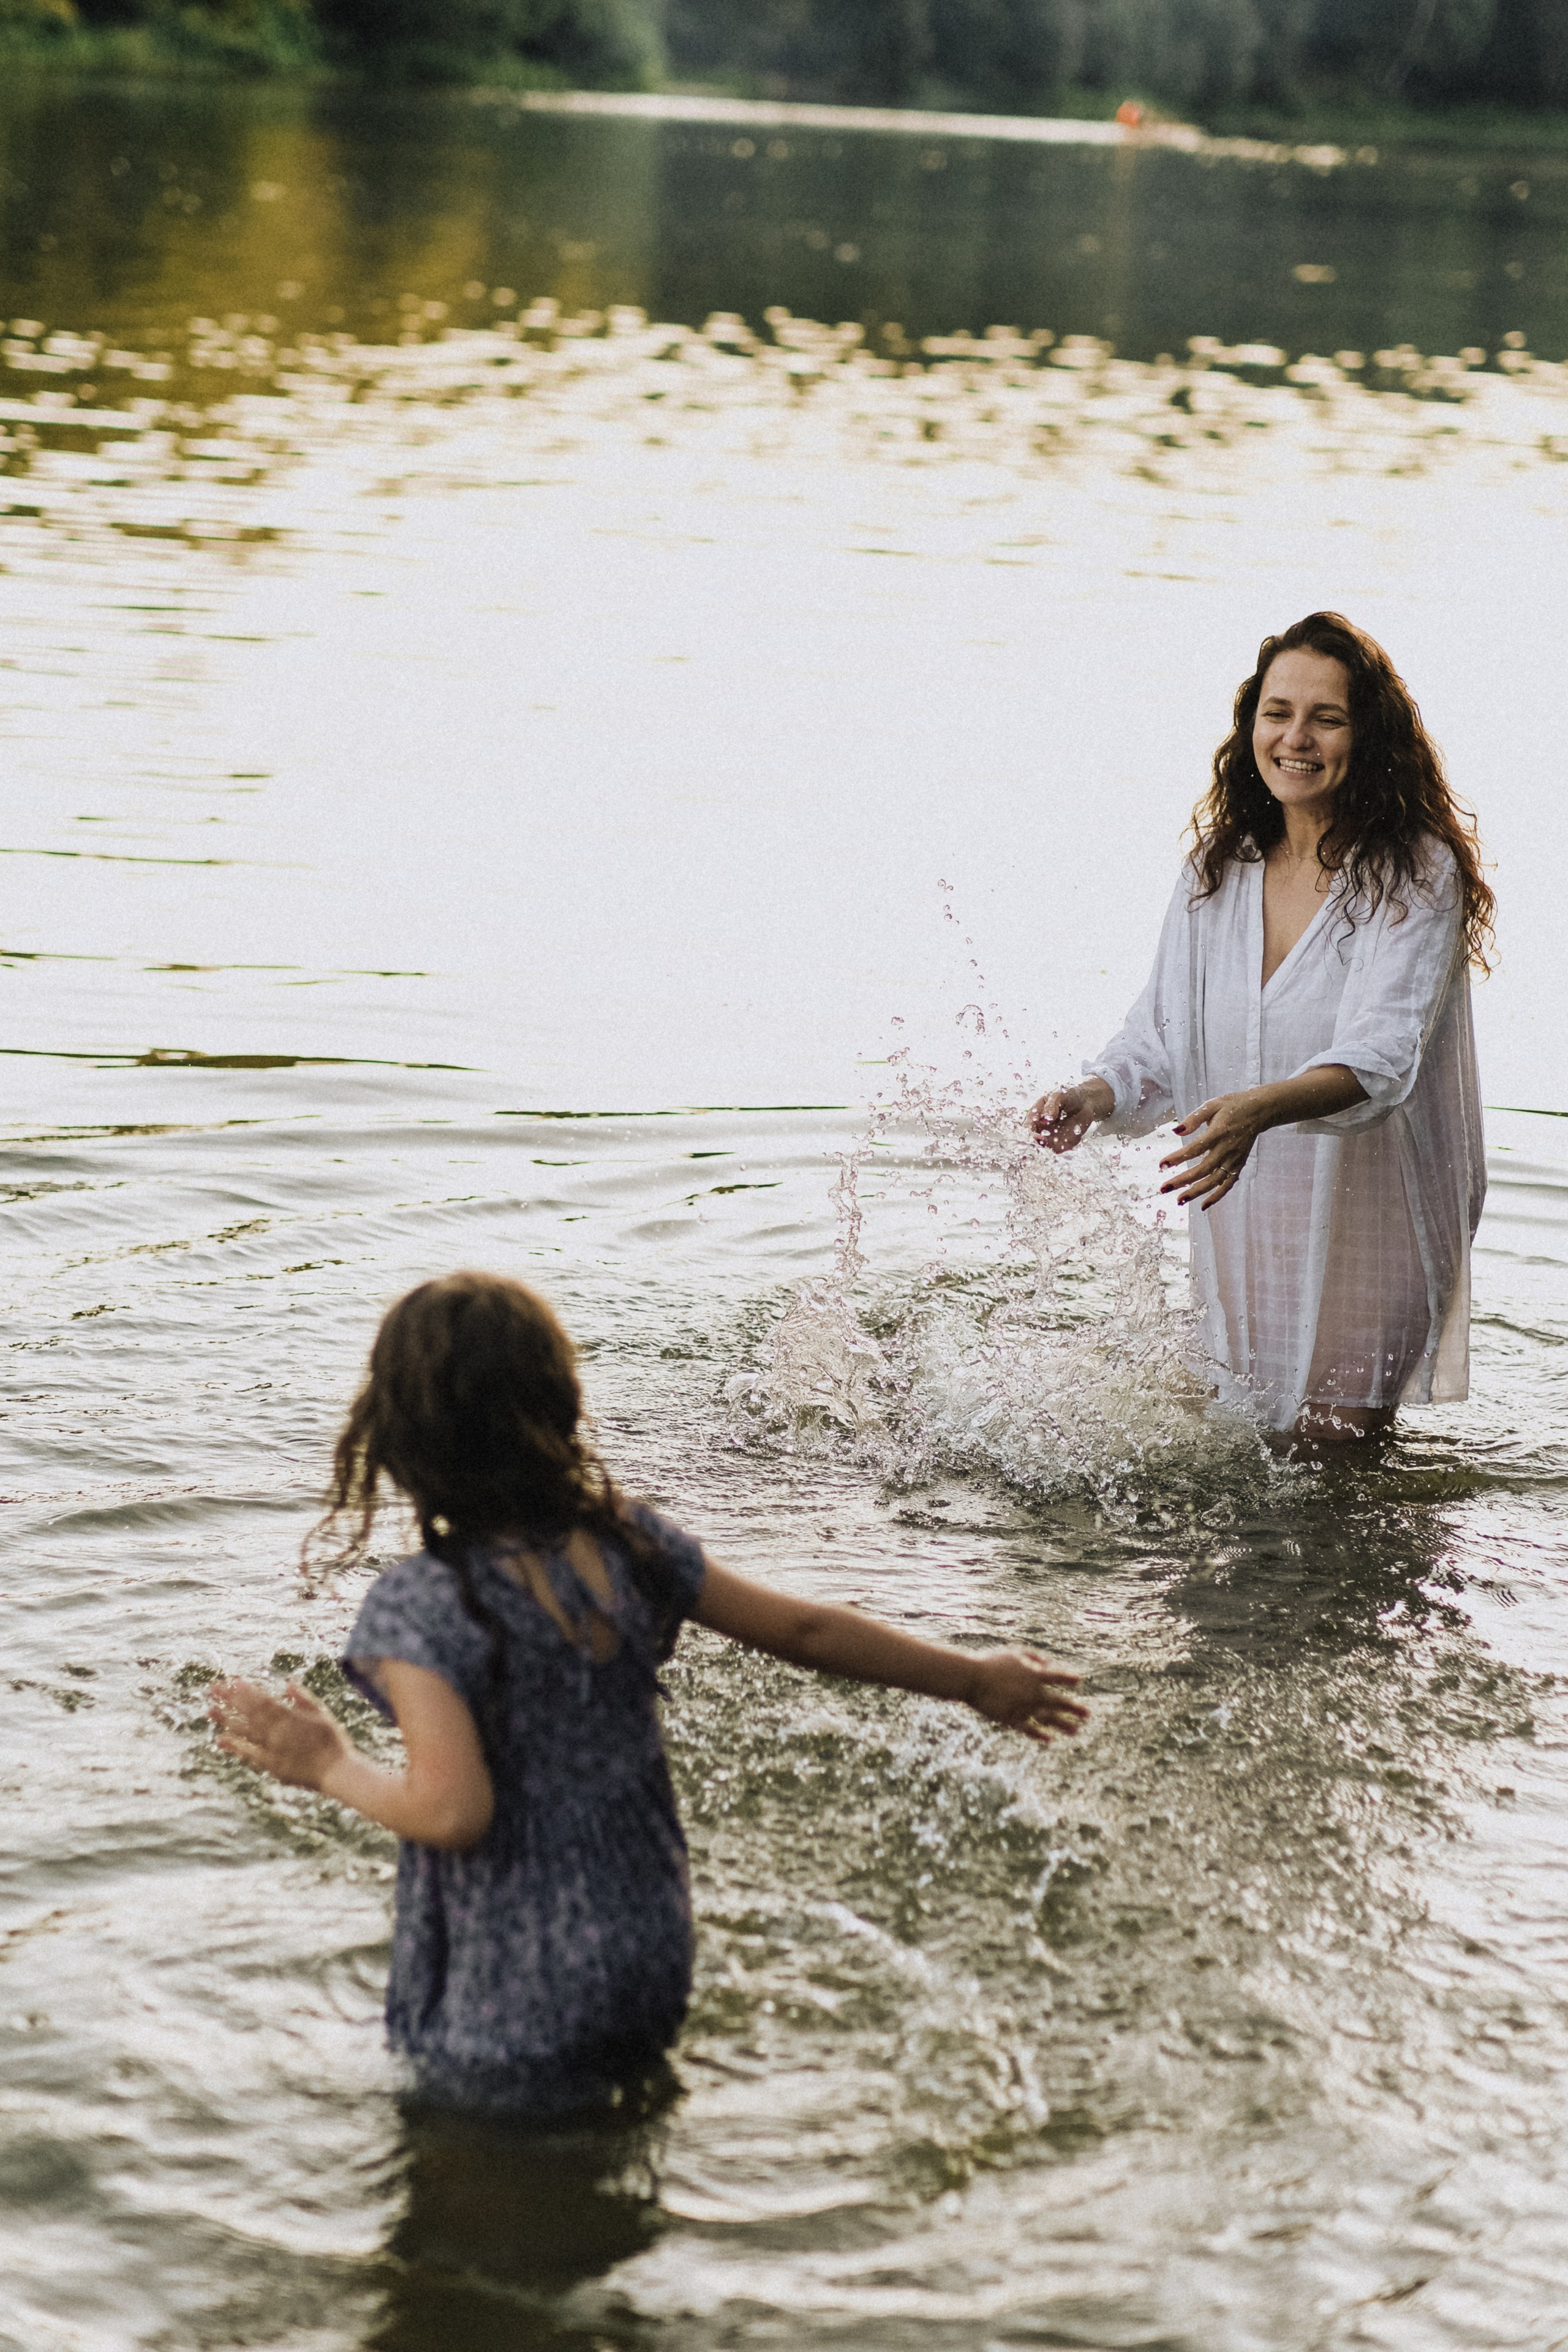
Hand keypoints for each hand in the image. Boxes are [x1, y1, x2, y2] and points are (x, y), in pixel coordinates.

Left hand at [210, 1677, 351, 1792]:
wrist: (335, 1771)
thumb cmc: (332, 1741)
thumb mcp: (322, 1715)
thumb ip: (304, 1700)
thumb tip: (288, 1684)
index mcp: (291, 1719)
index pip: (264, 1702)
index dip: (247, 1691)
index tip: (233, 1681)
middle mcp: (278, 1734)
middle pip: (250, 1714)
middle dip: (231, 1700)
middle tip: (213, 1688)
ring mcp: (272, 1750)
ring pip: (246, 1732)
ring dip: (227, 1720)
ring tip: (209, 1710)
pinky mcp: (270, 1765)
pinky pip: (249, 1754)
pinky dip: (235, 1746)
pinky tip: (221, 1740)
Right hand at [964, 1650, 1088, 1743]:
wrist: (971, 1678)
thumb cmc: (992, 1662)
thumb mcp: (1014, 1652)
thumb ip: (1033, 1657)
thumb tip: (1049, 1664)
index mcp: (1034, 1675)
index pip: (1058, 1677)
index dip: (1069, 1679)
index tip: (1079, 1681)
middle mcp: (1033, 1693)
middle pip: (1058, 1702)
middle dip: (1074, 1709)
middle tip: (1087, 1714)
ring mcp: (1023, 1707)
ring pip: (1047, 1718)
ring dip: (1062, 1724)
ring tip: (1075, 1731)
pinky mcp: (1011, 1719)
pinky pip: (1029, 1729)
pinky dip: (1039, 1734)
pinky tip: (1049, 1739)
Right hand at [1029, 1076, 1113, 1153]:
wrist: (1085, 1102)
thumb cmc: (1068, 1095)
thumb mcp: (1059, 1095)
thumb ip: (1052, 1106)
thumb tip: (1045, 1118)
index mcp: (1034, 1116)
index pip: (1027, 1128)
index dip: (1029, 1134)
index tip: (1037, 1136)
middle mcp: (1039, 1129)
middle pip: (1032, 1142)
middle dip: (1035, 1144)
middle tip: (1044, 1142)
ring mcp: (1049, 1137)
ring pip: (1043, 1149)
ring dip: (1045, 1150)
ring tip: (1051, 1147)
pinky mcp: (1061, 1143)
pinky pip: (1056, 1151)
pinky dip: (1058, 1150)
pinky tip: (1065, 1143)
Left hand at [1159, 1089, 1269, 1209]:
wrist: (1258, 1111)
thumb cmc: (1232, 1106)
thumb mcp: (1212, 1105)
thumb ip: (1194, 1118)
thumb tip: (1176, 1131)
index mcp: (1218, 1132)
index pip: (1195, 1148)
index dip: (1178, 1157)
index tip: (1162, 1164)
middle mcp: (1227, 1148)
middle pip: (1203, 1169)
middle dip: (1183, 1181)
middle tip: (1164, 1188)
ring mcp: (1234, 1159)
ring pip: (1214, 1180)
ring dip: (1196, 1192)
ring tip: (1179, 1200)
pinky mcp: (1238, 1165)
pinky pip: (1228, 1184)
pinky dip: (1217, 1196)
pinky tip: (1203, 1205)